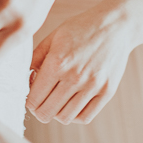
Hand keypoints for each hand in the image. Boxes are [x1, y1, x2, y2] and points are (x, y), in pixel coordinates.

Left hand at [28, 0, 134, 123]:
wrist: (116, 25)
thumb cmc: (81, 28)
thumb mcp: (53, 37)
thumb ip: (35, 58)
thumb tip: (25, 80)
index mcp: (57, 62)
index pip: (33, 99)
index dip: (28, 100)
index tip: (31, 94)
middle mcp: (74, 77)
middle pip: (47, 113)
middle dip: (39, 109)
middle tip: (41, 101)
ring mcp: (92, 86)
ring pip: (65, 118)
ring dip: (56, 113)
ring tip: (57, 101)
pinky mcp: (107, 92)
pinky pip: (85, 117)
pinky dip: (75, 115)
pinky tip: (72, 103)